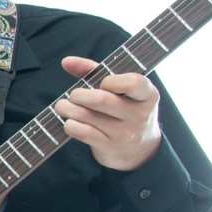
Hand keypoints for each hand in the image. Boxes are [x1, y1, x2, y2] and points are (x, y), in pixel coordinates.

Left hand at [55, 55, 162, 171]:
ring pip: (86, 115)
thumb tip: (66, 61)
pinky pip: (81, 132)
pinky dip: (70, 124)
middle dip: (78, 95)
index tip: (102, 83)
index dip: (111, 81)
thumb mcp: (121, 90)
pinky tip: (70, 121)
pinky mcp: (109, 147)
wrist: (140, 150)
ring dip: (67, 108)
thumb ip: (95, 71)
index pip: (134, 83)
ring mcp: (124, 133)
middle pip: (100, 99)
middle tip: (74, 95)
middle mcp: (139, 115)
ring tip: (63, 106)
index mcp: (147, 95)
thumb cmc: (125, 109)